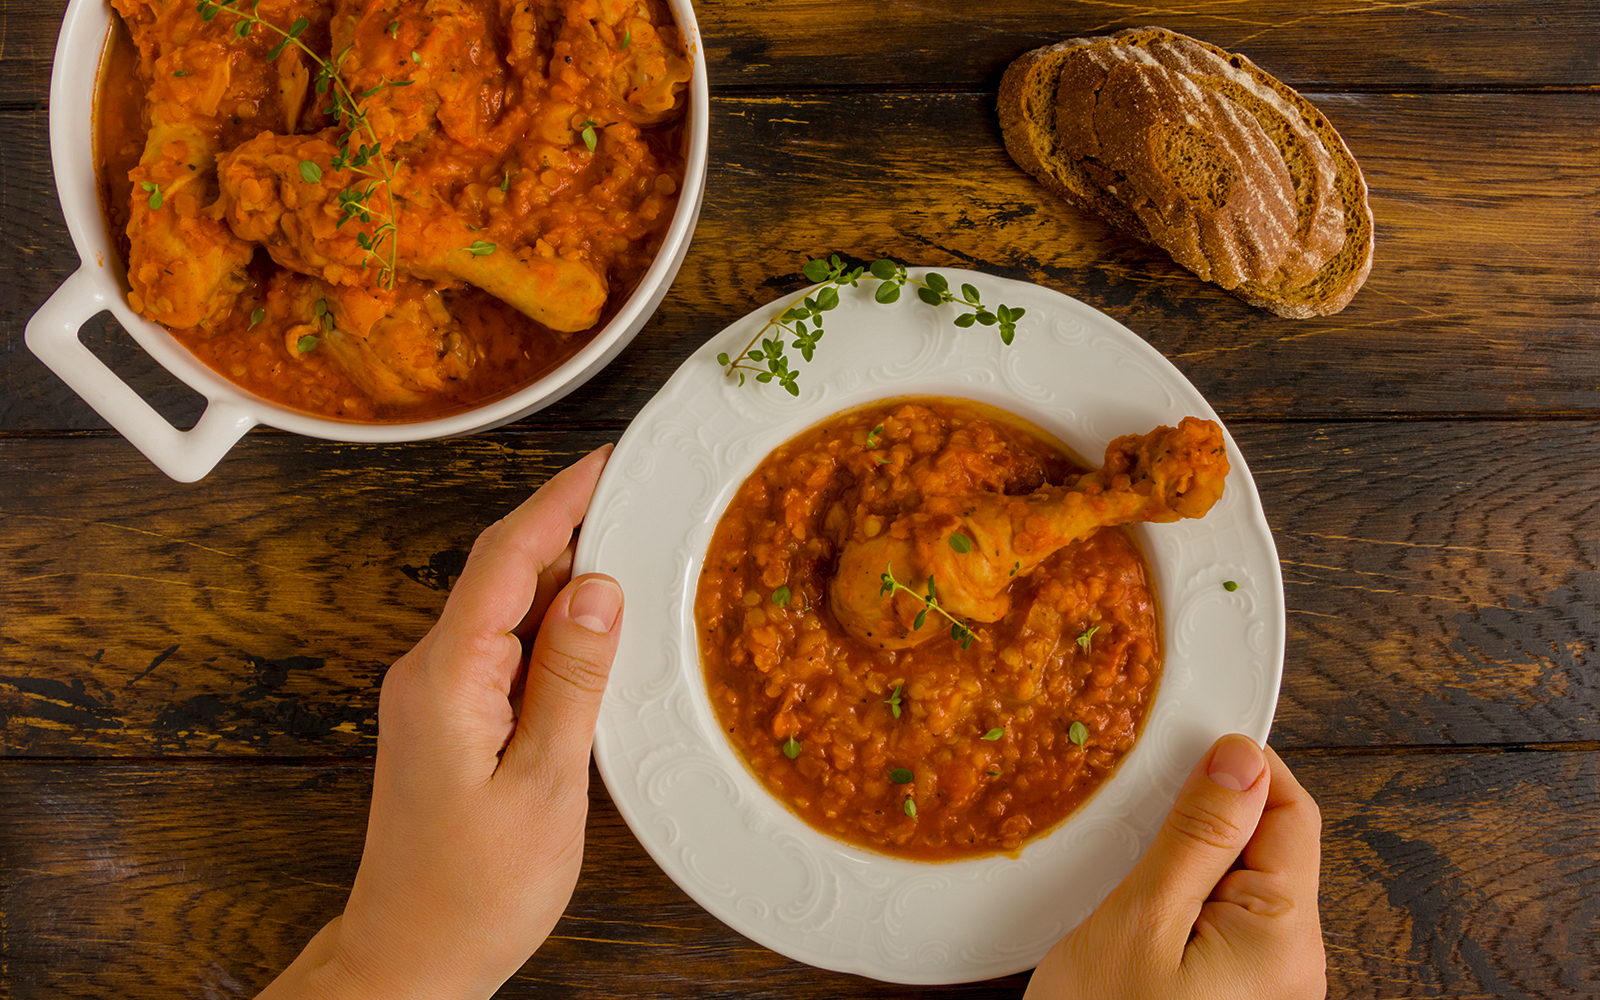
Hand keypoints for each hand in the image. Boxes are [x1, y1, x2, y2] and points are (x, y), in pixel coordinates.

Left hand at [258, 447, 622, 999]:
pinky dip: (554, 636)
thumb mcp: (546, 784)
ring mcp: (435, 694)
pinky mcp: (450, 718)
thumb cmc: (475, 891)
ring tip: (639, 569)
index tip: (610, 460)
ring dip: (569, 588)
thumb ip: (573, 678)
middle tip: (647, 508)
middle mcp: (430, 671)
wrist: (410, 959)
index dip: (562, 499)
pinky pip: (505, 651)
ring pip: (508, 612)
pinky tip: (598, 644)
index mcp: (447, 677)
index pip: (508, 557)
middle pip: (507, 573)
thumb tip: (600, 588)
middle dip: (575, 533)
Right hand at [1025, 734, 1325, 999]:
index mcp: (1285, 938)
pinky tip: (1134, 915)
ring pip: (1239, 886)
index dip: (1237, 768)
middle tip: (1134, 817)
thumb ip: (1197, 838)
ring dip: (1186, 863)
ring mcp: (1268, 988)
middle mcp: (1294, 965)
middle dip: (1204, 819)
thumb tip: (1241, 758)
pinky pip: (1221, 926)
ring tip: (1127, 874)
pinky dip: (1180, 903)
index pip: (1290, 810)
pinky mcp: (1234, 999)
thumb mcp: (1139, 922)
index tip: (1179, 748)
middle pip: (1268, 847)